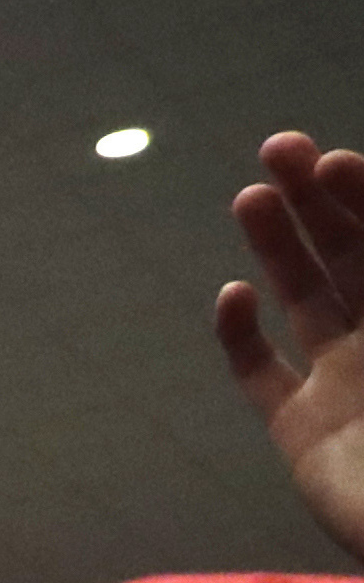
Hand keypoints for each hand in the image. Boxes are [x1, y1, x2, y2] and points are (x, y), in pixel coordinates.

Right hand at [212, 131, 363, 562]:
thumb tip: (318, 278)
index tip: (335, 162)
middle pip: (353, 255)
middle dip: (317, 202)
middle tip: (280, 148)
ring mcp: (348, 386)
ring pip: (307, 299)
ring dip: (277, 248)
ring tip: (249, 196)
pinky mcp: (303, 434)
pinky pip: (262, 376)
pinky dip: (241, 337)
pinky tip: (232, 298)